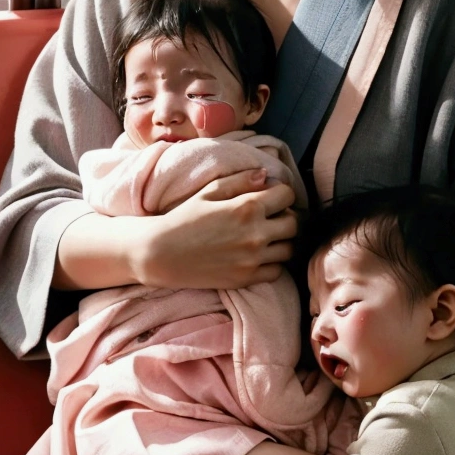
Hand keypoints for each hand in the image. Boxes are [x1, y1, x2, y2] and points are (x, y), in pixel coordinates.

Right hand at [131, 169, 297, 289]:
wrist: (161, 254)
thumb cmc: (184, 217)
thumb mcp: (210, 191)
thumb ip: (241, 181)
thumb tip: (266, 175)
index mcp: (247, 207)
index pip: (288, 196)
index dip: (281, 194)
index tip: (271, 197)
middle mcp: (255, 234)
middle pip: (294, 223)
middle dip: (285, 217)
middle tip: (270, 217)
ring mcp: (252, 259)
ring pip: (289, 249)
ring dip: (281, 241)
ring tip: (264, 237)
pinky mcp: (246, 278)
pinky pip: (277, 271)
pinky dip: (272, 263)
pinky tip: (257, 255)